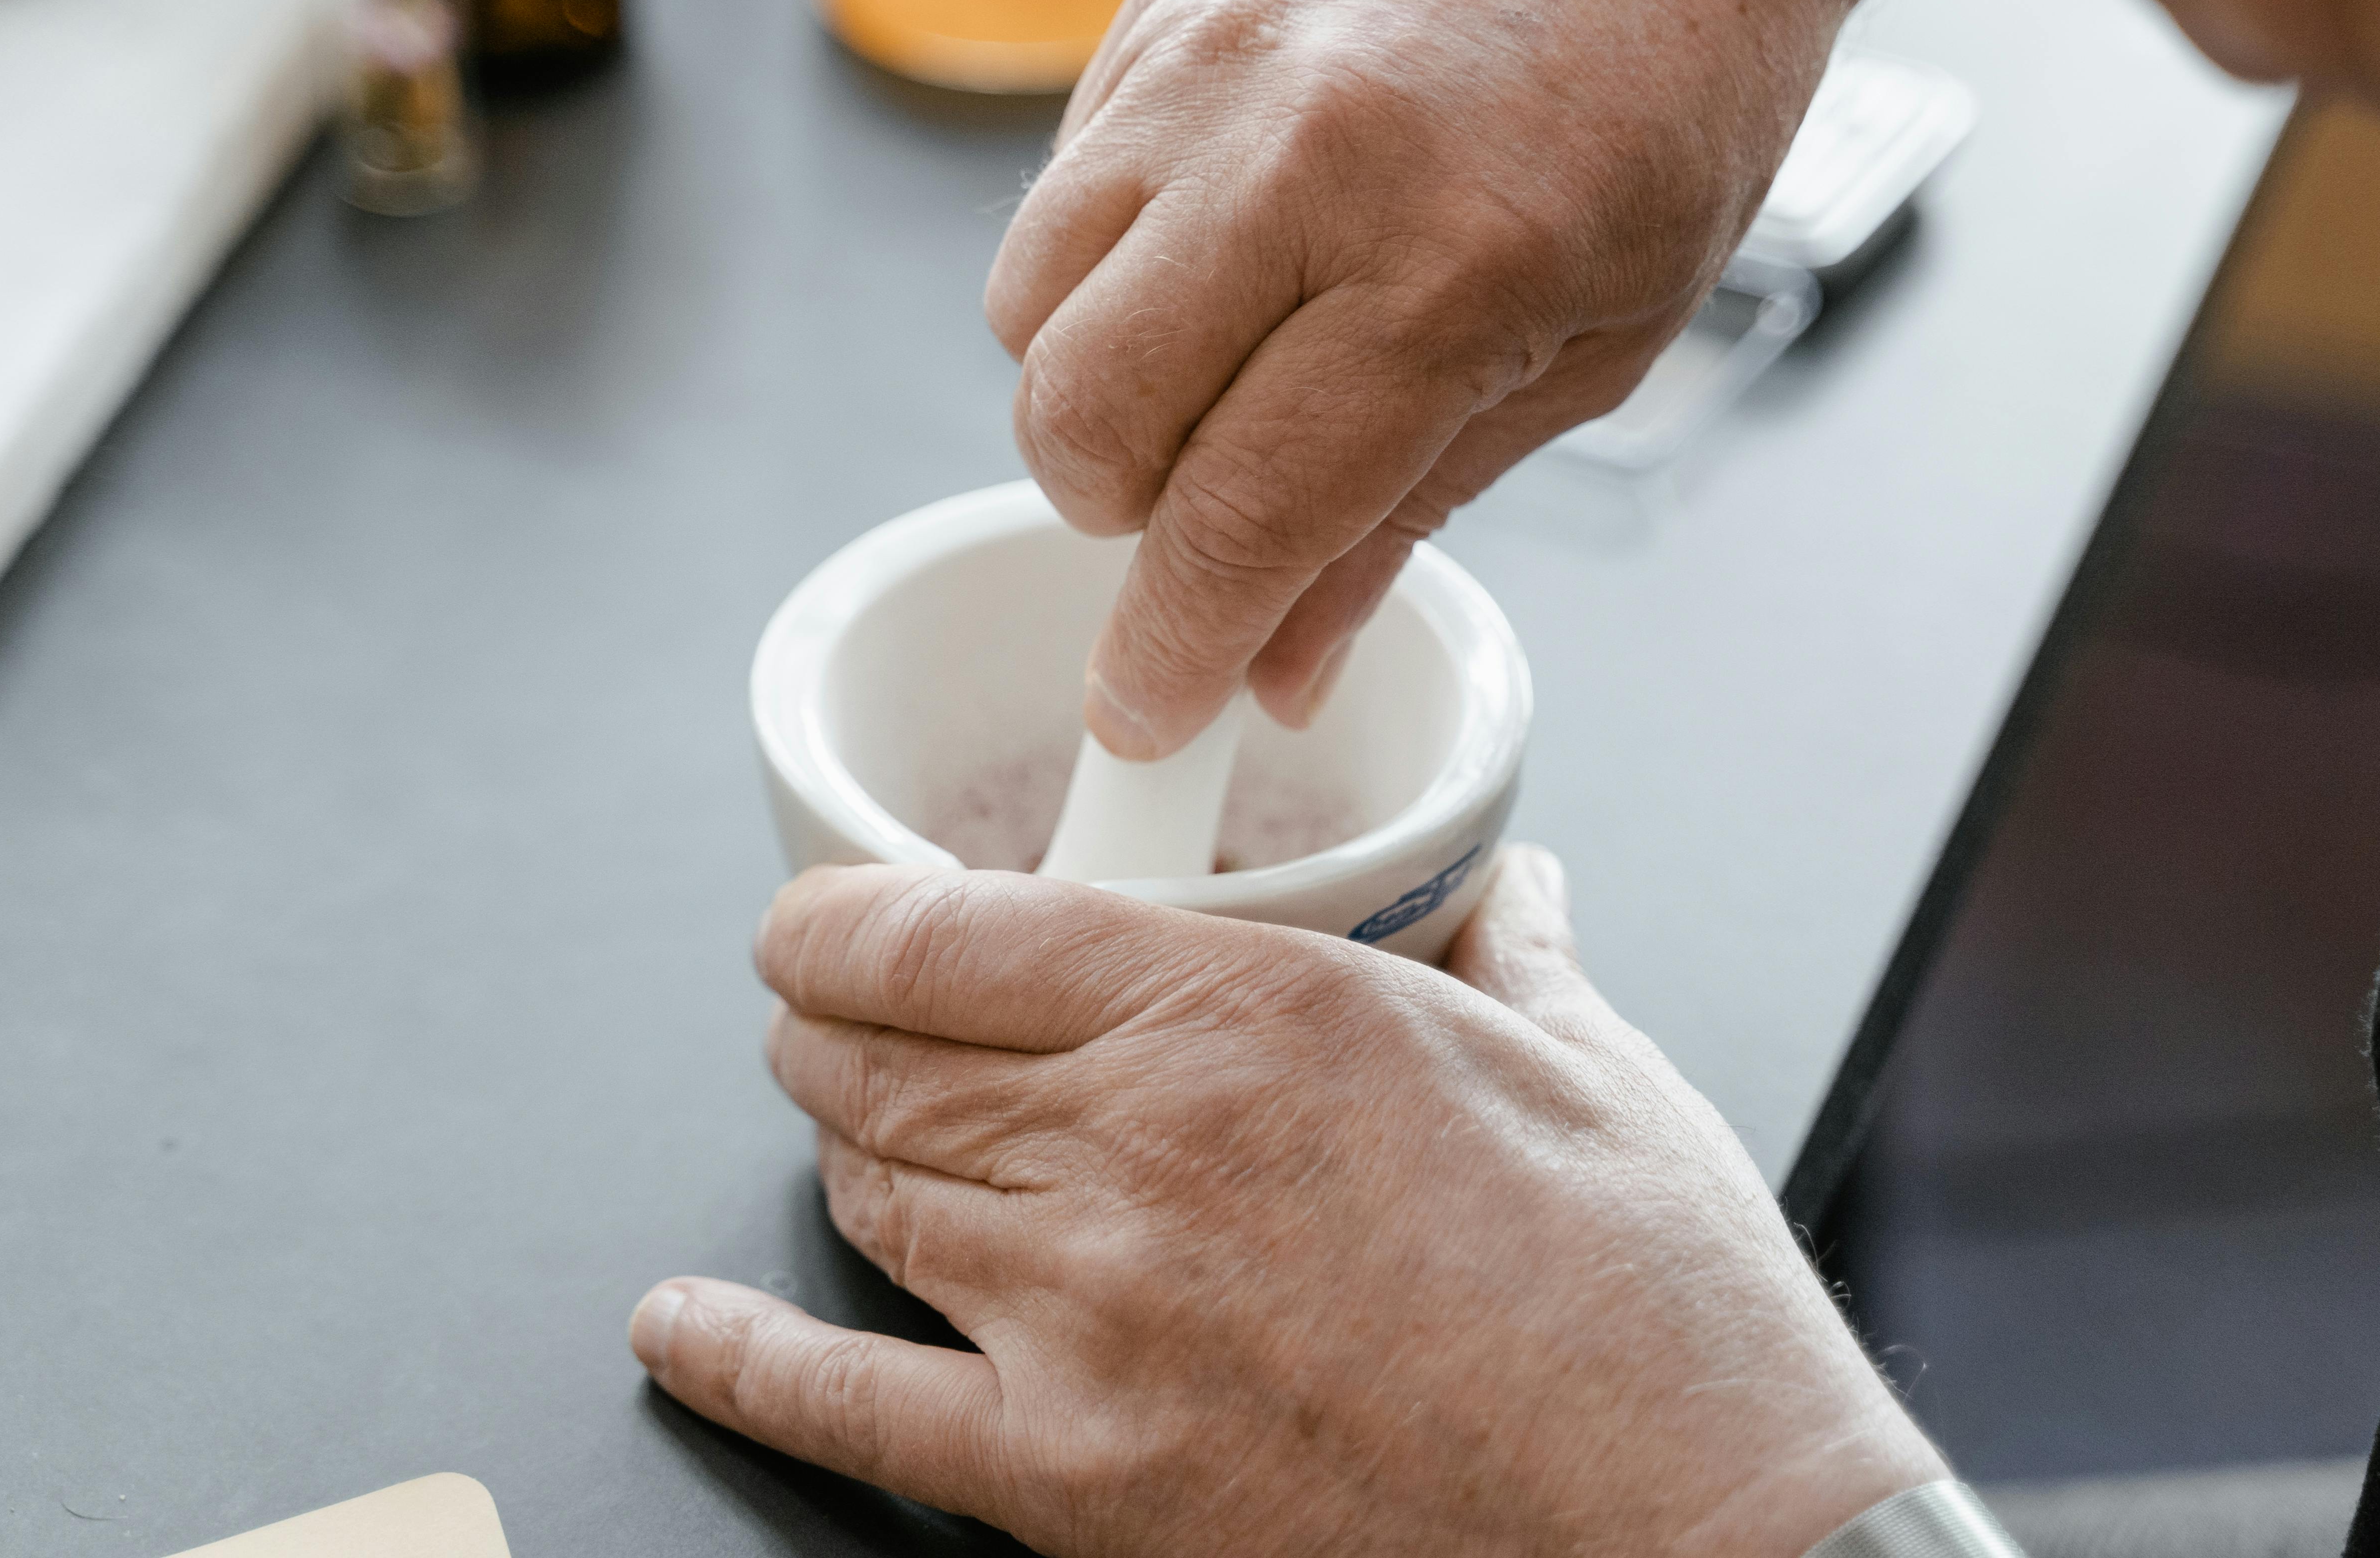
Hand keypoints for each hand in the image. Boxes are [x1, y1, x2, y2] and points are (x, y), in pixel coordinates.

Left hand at [629, 848, 1947, 1557]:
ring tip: (849, 1125)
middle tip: (840, 1015)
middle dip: (838, 1024)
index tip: (821, 917)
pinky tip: (679, 1325)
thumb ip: (1509, 956)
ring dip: (839, 1147)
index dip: (843, 918)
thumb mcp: (1599, 1076)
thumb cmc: (1660, 1323)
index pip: (951, 933)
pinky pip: (847, 1404)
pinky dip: (738, 1359)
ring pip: (874, 1195)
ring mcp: (1090, 1325)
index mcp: (1250, 1016)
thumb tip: (1504, 889)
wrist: (1700, 1551)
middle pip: (891, 1061)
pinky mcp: (1075, 1485)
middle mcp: (1139, 1150)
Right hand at [987, 0, 1971, 756]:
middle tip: (1201, 511)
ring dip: (1092, 388)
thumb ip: (1413, 512)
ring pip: (1028, 306)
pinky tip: (1221, 241)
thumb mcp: (1600, 344)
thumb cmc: (1676, 90)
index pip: (1238, 514)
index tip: (1144, 711)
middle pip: (1080, 416)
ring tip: (1209, 372)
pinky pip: (1059, 186)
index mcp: (1447, 268)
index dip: (1172, 647)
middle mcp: (1304, 156)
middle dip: (1116, 517)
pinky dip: (1109, 260)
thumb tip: (1278, 671)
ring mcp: (1212, 58)